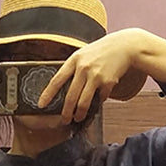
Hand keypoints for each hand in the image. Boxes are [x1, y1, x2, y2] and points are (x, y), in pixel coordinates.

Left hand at [38, 27, 165, 123]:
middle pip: (70, 96)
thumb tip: (63, 88)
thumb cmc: (102, 51)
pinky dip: (97, 102)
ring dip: (79, 114)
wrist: (125, 46)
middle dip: (66, 112)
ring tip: (78, 118)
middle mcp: (83, 68)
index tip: (41, 105)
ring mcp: (95, 76)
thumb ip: (74, 68)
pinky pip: (99, 99)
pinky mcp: (107, 82)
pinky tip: (97, 101)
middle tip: (64, 120)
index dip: (48, 94)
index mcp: (74, 60)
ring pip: (83, 102)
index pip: (57, 80)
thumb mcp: (84, 54)